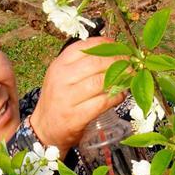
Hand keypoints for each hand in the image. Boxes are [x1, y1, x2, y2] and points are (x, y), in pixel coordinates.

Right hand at [30, 37, 126, 154]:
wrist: (44, 128)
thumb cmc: (59, 99)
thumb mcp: (63, 76)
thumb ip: (82, 64)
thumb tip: (114, 53)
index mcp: (60, 64)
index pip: (86, 46)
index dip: (108, 46)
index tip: (121, 49)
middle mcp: (61, 78)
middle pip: (97, 62)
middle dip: (118, 61)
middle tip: (130, 65)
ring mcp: (67, 97)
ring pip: (101, 81)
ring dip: (120, 80)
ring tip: (127, 80)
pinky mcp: (75, 116)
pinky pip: (102, 102)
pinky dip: (116, 97)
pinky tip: (120, 96)